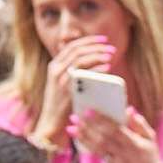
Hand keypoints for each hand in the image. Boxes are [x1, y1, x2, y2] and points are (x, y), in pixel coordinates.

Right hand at [33, 33, 111, 149]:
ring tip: (111, 55)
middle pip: (77, 50)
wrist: (52, 122)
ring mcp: (59, 78)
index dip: (89, 41)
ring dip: (97, 55)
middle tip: (111, 48)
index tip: (103, 40)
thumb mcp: (64, 83)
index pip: (72, 46)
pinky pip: (83, 73)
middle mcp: (54, 69)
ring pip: (80, 59)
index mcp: (54, 65)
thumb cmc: (63, 104)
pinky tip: (107, 67)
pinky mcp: (66, 89)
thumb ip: (74, 71)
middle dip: (96, 46)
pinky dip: (96, 68)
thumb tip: (96, 61)